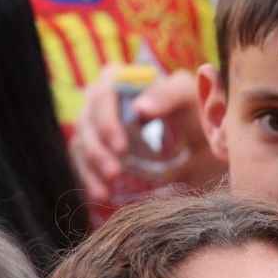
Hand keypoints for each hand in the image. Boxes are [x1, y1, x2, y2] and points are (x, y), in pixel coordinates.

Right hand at [68, 68, 219, 205]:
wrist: (197, 142)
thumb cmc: (193, 111)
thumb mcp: (188, 98)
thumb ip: (168, 94)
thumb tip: (140, 107)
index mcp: (121, 81)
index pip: (103, 93)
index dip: (106, 120)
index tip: (121, 147)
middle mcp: (102, 102)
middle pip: (87, 122)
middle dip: (97, 150)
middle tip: (114, 173)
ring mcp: (96, 127)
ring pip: (81, 145)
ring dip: (90, 168)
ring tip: (105, 192)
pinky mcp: (96, 151)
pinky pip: (82, 164)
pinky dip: (88, 181)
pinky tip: (99, 195)